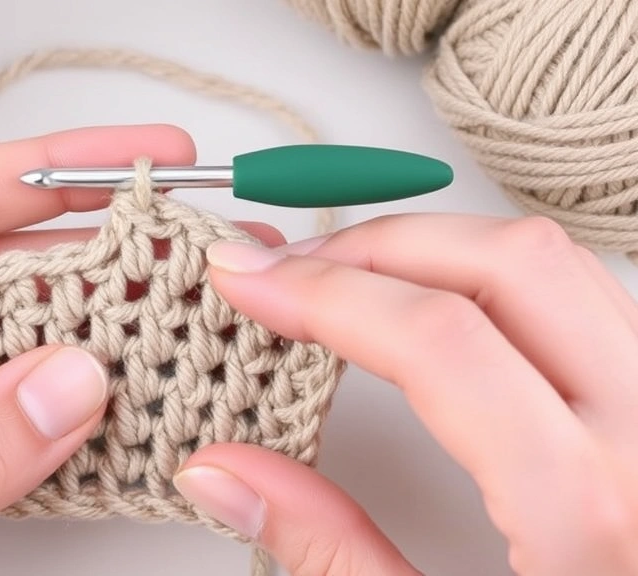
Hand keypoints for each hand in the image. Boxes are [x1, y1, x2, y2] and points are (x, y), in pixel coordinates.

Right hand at [173, 214, 637, 575]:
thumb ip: (324, 549)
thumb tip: (222, 471)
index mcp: (589, 512)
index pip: (440, 343)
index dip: (323, 294)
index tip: (247, 279)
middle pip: (509, 265)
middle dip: (377, 247)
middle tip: (289, 270)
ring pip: (558, 264)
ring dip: (438, 249)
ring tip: (348, 278)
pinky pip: (586, 295)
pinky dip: (494, 277)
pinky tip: (435, 307)